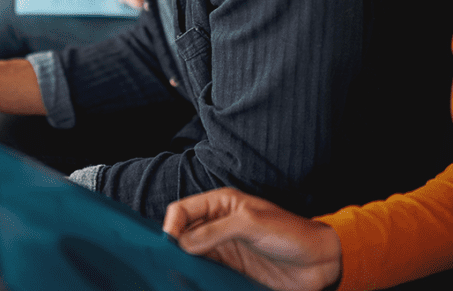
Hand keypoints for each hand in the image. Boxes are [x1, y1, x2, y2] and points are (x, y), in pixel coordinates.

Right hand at [163, 188, 341, 290]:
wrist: (320, 263)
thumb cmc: (289, 232)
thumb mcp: (251, 224)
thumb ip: (216, 231)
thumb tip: (183, 243)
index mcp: (220, 204)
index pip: (182, 210)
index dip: (171, 225)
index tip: (168, 246)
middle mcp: (216, 225)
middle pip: (182, 234)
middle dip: (172, 248)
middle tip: (168, 265)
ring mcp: (223, 249)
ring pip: (191, 256)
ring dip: (183, 266)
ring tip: (178, 278)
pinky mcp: (231, 271)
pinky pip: (206, 273)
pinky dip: (197, 279)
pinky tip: (193, 285)